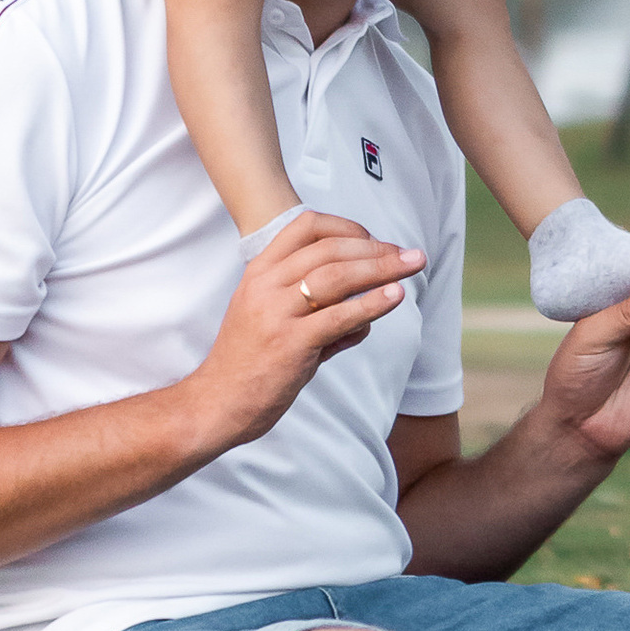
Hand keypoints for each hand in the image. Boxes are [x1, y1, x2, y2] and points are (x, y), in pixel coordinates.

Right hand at [189, 210, 426, 453]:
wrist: (215, 404)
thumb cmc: (248, 363)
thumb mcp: (271, 320)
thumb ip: (316, 311)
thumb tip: (366, 316)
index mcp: (259, 272)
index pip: (306, 227)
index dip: (347, 227)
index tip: (375, 240)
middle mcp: (265, 285)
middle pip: (330, 249)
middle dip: (377, 248)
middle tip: (411, 255)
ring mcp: (276, 313)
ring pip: (338, 276)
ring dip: (383, 268)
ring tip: (414, 266)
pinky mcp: (290, 344)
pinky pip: (339, 316)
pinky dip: (372, 303)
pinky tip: (395, 296)